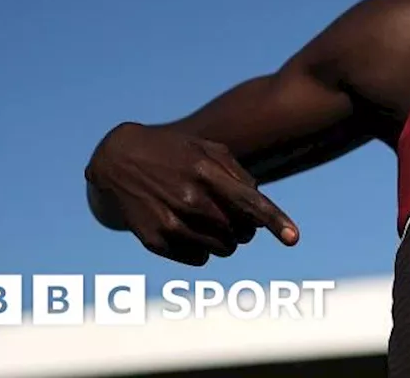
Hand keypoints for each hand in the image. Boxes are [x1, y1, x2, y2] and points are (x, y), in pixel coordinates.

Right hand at [85, 123, 298, 264]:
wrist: (116, 161)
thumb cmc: (174, 153)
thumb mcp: (206, 149)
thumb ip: (238, 174)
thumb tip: (259, 204)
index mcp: (205, 172)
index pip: (249, 202)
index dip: (275, 221)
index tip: (293, 238)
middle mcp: (188, 199)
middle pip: (241, 232)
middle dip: (246, 228)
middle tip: (235, 217)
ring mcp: (169, 222)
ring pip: (223, 250)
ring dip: (228, 241)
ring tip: (213, 222)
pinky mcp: (154, 240)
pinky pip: (199, 259)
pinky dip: (203, 249)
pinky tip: (191, 230)